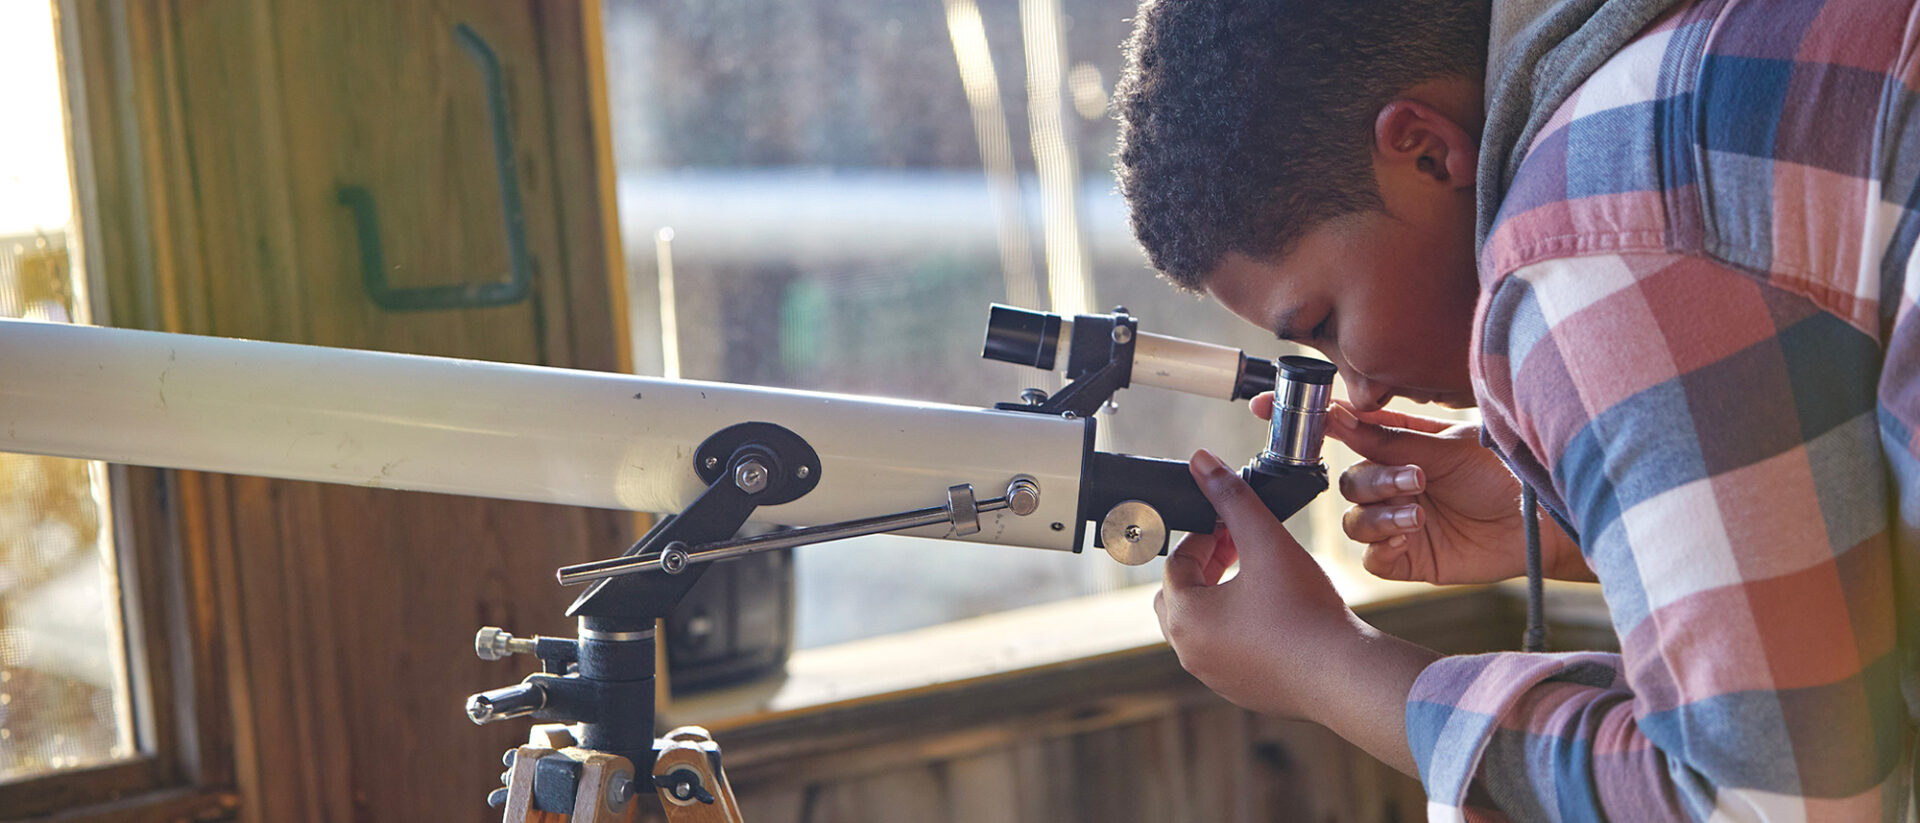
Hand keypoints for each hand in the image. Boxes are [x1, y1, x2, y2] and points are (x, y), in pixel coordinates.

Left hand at [1152, 448, 1363, 720]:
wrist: (1346, 674)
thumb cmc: (1304, 610)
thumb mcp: (1265, 541)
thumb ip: (1231, 497)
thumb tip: (1202, 461)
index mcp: (1184, 619)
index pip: (1177, 565)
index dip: (1205, 538)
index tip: (1232, 528)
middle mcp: (1190, 653)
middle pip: (1181, 597)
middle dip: (1205, 568)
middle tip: (1238, 549)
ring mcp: (1215, 678)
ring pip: (1203, 627)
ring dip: (1220, 598)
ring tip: (1257, 578)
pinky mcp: (1244, 692)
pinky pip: (1228, 653)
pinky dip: (1239, 629)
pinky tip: (1275, 614)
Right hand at [1253, 394, 1590, 583]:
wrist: (1541, 523)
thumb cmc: (1503, 474)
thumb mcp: (1447, 447)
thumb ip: (1389, 439)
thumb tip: (1338, 416)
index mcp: (1397, 445)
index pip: (1339, 429)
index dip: (1302, 419)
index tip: (1262, 405)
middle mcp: (1391, 483)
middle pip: (1346, 480)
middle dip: (1374, 479)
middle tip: (1414, 478)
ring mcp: (1396, 522)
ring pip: (1354, 519)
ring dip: (1381, 512)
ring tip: (1420, 510)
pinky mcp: (1407, 559)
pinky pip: (1372, 555)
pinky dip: (1384, 543)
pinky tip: (1412, 533)